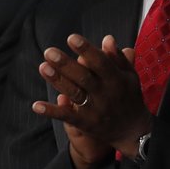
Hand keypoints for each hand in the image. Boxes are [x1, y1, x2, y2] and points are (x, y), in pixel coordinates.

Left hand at [32, 35, 151, 168]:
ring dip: (57, 81)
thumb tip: (107, 38)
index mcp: (116, 79)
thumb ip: (117, 58)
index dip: (86, 50)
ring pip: (74, 93)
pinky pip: (67, 116)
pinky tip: (36, 105)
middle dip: (66, 64)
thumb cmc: (128, 96)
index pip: (100, 62)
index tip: (71, 38)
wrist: (133, 131)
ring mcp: (94, 110)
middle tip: (49, 51)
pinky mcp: (85, 123)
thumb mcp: (129, 76)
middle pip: (83, 77)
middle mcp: (105, 94)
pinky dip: (51, 111)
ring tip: (43, 67)